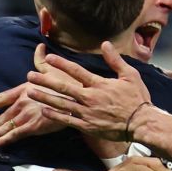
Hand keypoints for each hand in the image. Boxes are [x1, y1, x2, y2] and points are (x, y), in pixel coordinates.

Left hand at [0, 45, 68, 147]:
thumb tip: (40, 47)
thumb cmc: (67, 82)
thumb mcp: (52, 69)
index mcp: (24, 89)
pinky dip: (5, 140)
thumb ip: (41, 60)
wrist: (78, 97)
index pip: (2, 98)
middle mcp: (22, 102)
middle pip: (3, 117)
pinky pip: (16, 134)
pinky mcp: (35, 125)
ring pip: (7, 127)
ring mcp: (27, 114)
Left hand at [26, 41, 152, 141]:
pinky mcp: (88, 126)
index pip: (76, 71)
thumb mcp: (130, 75)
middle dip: (45, 81)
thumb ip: (115, 60)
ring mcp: (87, 113)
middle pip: (63, 87)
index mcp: (99, 84)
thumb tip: (105, 43)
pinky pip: (68, 120)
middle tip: (29, 76)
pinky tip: (44, 110)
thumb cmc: (138, 99)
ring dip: (44, 97)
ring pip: (61, 104)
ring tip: (30, 92)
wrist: (142, 123)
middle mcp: (90, 98)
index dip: (61, 64)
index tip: (49, 57)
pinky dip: (55, 115)